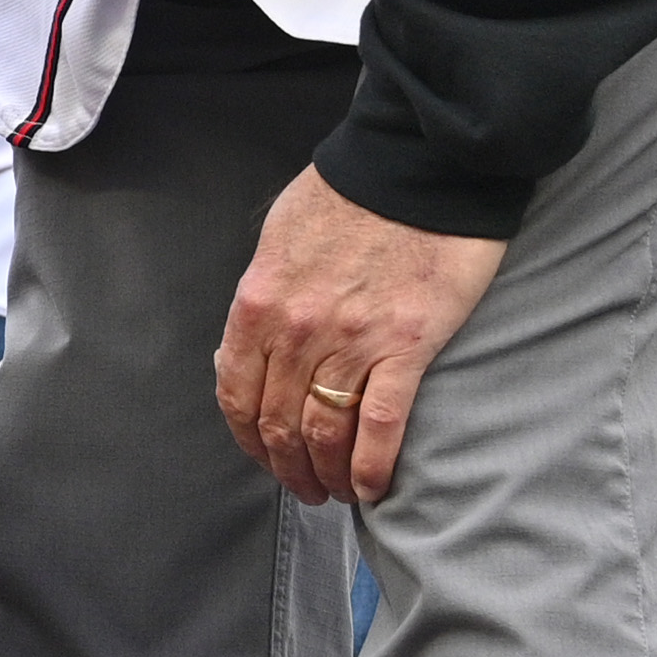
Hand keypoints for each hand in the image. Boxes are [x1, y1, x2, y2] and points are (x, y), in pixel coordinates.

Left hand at [211, 170, 502, 508]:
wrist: (419, 163)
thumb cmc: (352, 191)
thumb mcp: (280, 235)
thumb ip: (263, 295)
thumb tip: (245, 345)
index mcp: (260, 301)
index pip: (237, 393)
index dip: (248, 437)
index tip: (263, 455)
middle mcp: (297, 330)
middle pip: (279, 423)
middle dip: (286, 467)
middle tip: (302, 487)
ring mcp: (351, 341)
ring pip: (324, 434)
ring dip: (326, 476)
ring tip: (336, 493)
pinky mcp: (406, 346)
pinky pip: (380, 426)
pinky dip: (371, 468)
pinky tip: (372, 488)